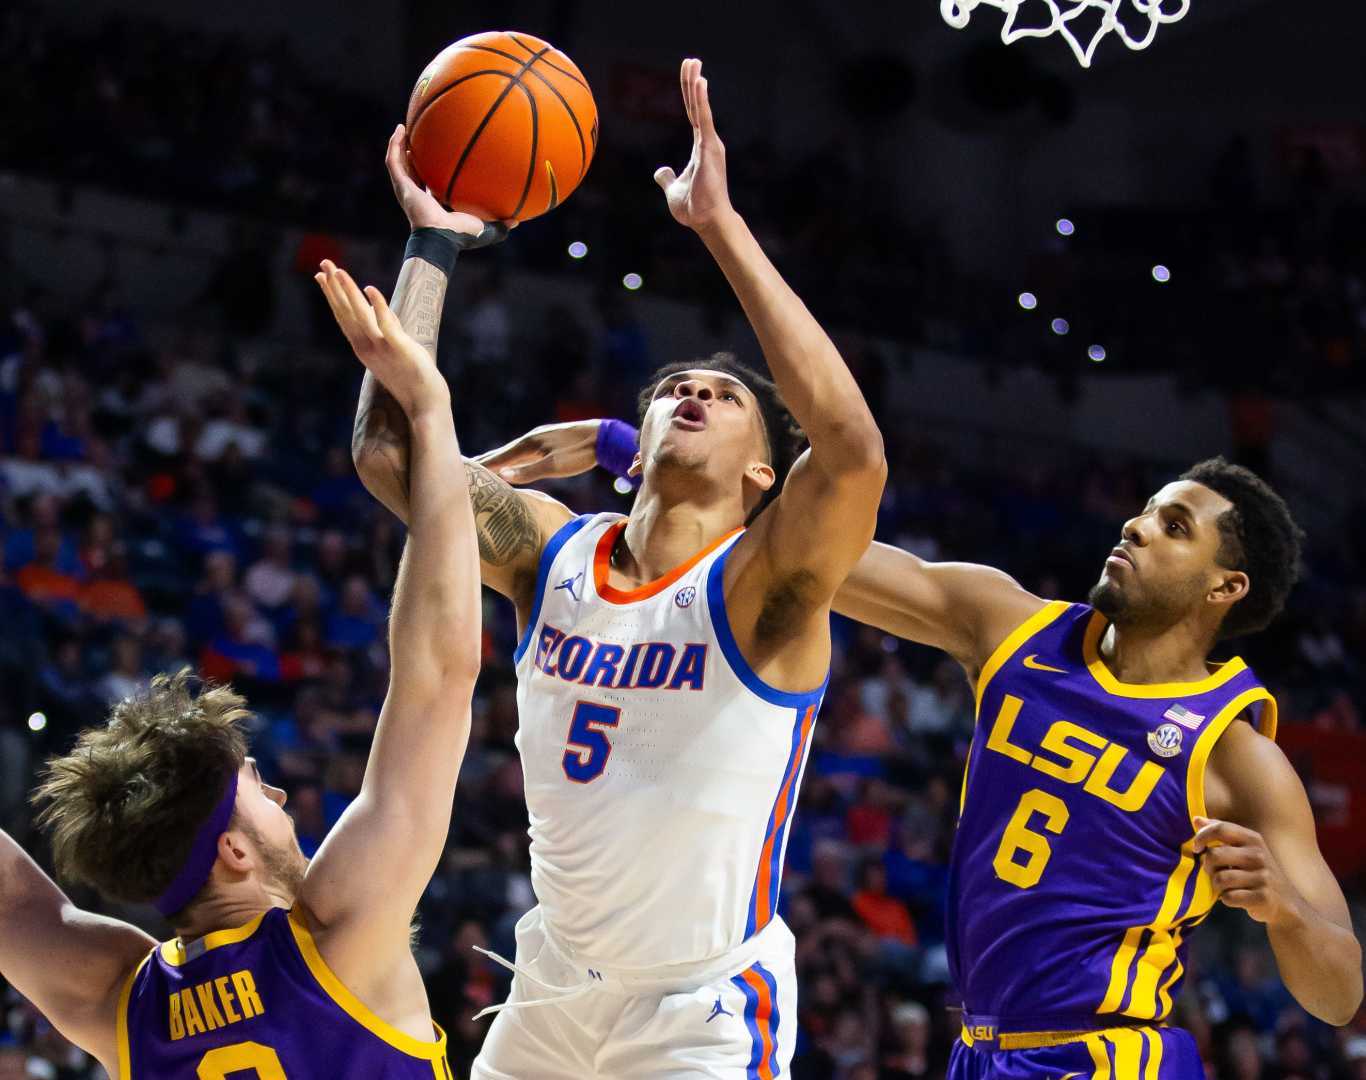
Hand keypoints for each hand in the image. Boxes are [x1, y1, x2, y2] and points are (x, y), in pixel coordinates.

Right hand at [316, 260, 448, 419]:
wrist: (424, 403)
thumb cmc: (410, 378)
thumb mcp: (392, 348)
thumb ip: (383, 327)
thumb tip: (377, 306)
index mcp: (363, 347)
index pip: (343, 316)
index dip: (331, 296)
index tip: (321, 275)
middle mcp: (367, 347)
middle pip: (345, 312)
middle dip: (333, 287)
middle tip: (323, 263)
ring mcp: (382, 348)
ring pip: (360, 315)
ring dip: (349, 292)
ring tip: (338, 271)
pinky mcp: (399, 349)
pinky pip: (386, 324)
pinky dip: (378, 306)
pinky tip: (370, 289)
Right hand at [385, 125, 510, 247]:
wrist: (442, 236)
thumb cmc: (461, 235)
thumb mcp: (485, 227)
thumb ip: (500, 224)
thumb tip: (518, 220)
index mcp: (434, 202)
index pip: (430, 184)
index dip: (431, 171)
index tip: (437, 158)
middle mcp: (418, 194)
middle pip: (412, 170)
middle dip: (413, 155)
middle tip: (419, 137)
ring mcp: (407, 189)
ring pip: (398, 162)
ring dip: (399, 145)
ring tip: (404, 128)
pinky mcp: (401, 184)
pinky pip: (394, 160)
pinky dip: (394, 145)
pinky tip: (400, 129)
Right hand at [473, 421, 602, 484]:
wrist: (602, 437)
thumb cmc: (579, 453)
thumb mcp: (555, 466)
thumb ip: (529, 471)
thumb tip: (502, 476)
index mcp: (529, 444)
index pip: (499, 456)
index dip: (482, 464)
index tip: (463, 470)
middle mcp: (531, 439)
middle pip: (503, 452)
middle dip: (485, 461)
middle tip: (465, 468)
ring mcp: (540, 439)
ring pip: (513, 452)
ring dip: (497, 459)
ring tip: (484, 466)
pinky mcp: (549, 442)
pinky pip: (523, 452)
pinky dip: (511, 458)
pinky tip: (513, 462)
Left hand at [653, 59, 735, 234]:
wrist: (707, 222)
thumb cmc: (695, 209)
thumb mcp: (674, 189)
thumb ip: (667, 178)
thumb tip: (660, 170)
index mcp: (701, 148)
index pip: (694, 114)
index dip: (690, 94)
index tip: (690, 75)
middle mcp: (708, 142)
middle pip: (697, 105)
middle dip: (693, 82)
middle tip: (691, 60)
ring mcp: (710, 144)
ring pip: (700, 108)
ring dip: (695, 85)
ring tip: (693, 63)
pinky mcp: (710, 148)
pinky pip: (704, 118)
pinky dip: (701, 100)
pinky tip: (699, 82)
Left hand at [1194, 817, 1304, 927]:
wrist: (1286, 902)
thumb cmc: (1256, 871)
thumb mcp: (1244, 848)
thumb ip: (1220, 833)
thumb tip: (1196, 819)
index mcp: (1253, 839)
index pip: (1220, 829)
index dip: (1202, 836)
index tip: (1196, 848)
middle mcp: (1259, 856)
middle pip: (1214, 855)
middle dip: (1208, 866)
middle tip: (1214, 872)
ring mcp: (1262, 877)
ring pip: (1220, 879)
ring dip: (1217, 885)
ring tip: (1226, 886)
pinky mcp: (1262, 897)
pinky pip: (1229, 897)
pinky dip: (1226, 899)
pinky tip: (1235, 897)